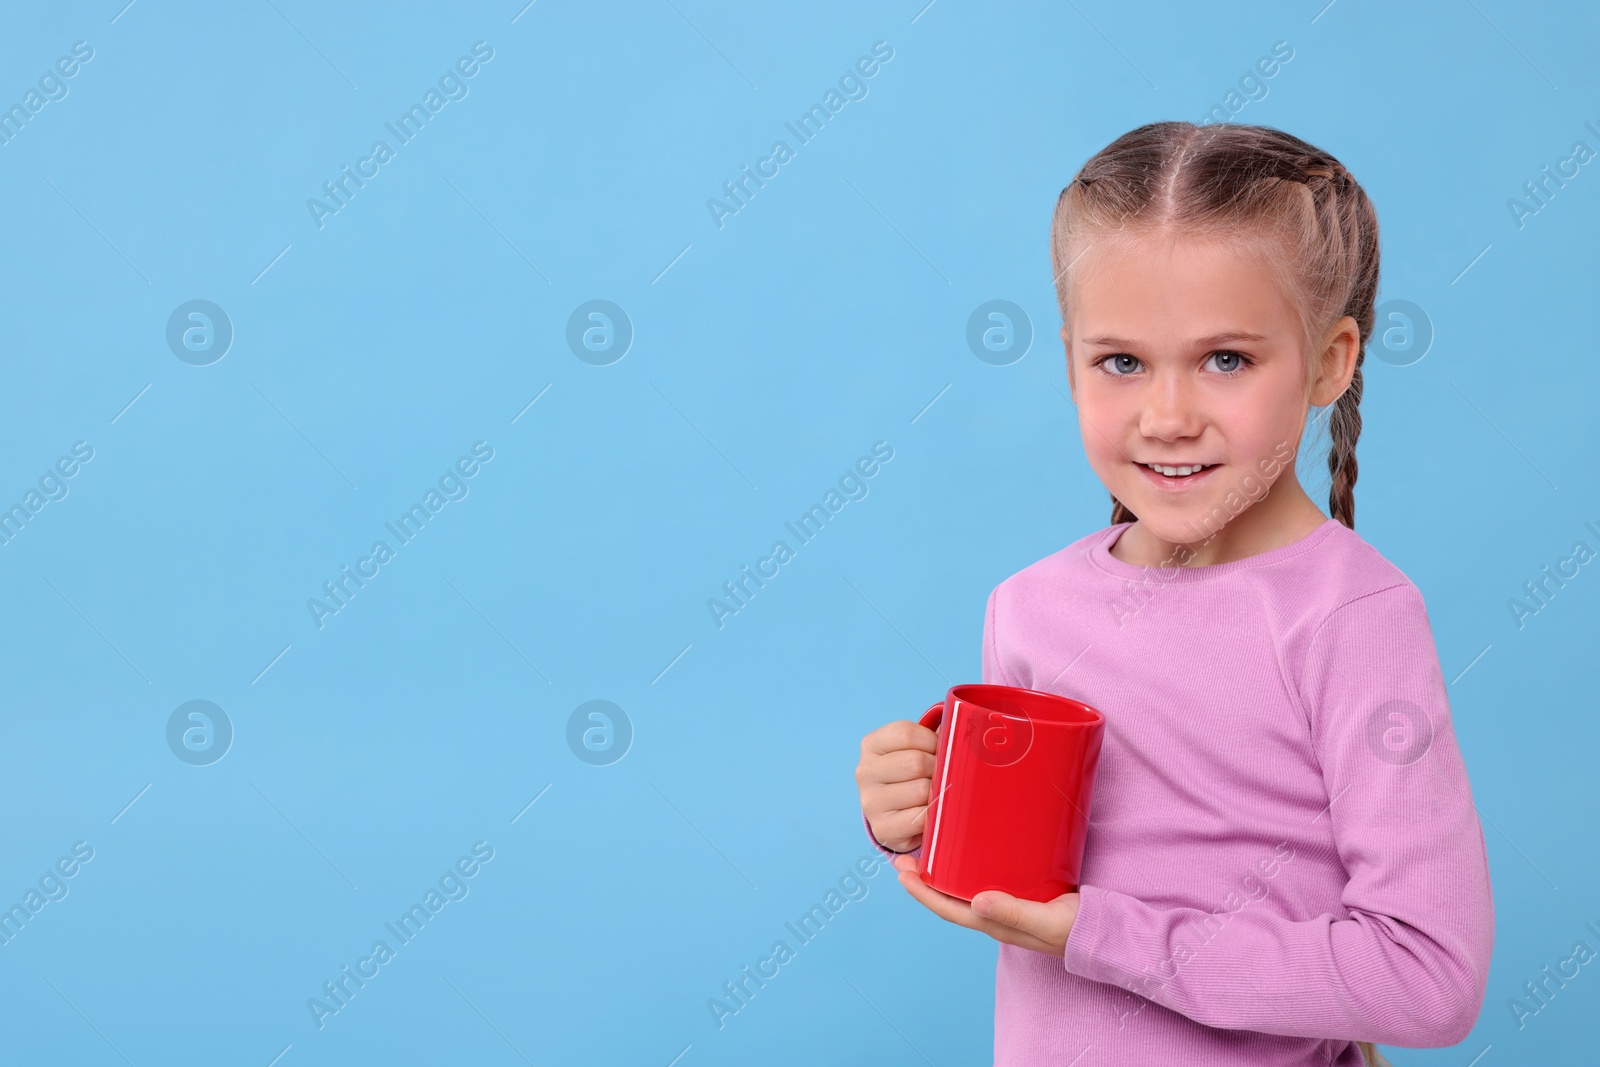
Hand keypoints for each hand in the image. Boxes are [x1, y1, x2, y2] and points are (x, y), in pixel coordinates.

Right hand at [856, 719, 938, 853]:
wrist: (896, 816)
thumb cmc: (912, 776)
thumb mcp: (915, 750)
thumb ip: (933, 738)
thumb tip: (958, 729)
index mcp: (871, 745)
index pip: (906, 733)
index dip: (932, 741)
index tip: (940, 750)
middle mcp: (865, 772)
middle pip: (915, 762)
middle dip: (938, 768)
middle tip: (941, 775)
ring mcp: (871, 802)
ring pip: (920, 790)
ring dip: (937, 793)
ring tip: (935, 794)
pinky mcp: (882, 829)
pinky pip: (920, 818)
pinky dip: (933, 815)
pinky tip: (931, 814)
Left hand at [890, 853, 1079, 957]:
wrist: (1105, 932)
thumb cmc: (1075, 930)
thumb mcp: (1046, 922)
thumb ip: (1015, 914)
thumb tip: (976, 902)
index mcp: (995, 923)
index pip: (948, 909)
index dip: (922, 893)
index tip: (901, 873)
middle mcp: (995, 914)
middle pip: (950, 898)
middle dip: (925, 879)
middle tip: (906, 854)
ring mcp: (1007, 903)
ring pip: (965, 888)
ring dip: (944, 872)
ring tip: (931, 849)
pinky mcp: (1021, 891)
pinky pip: (985, 879)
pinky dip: (970, 866)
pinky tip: (971, 849)